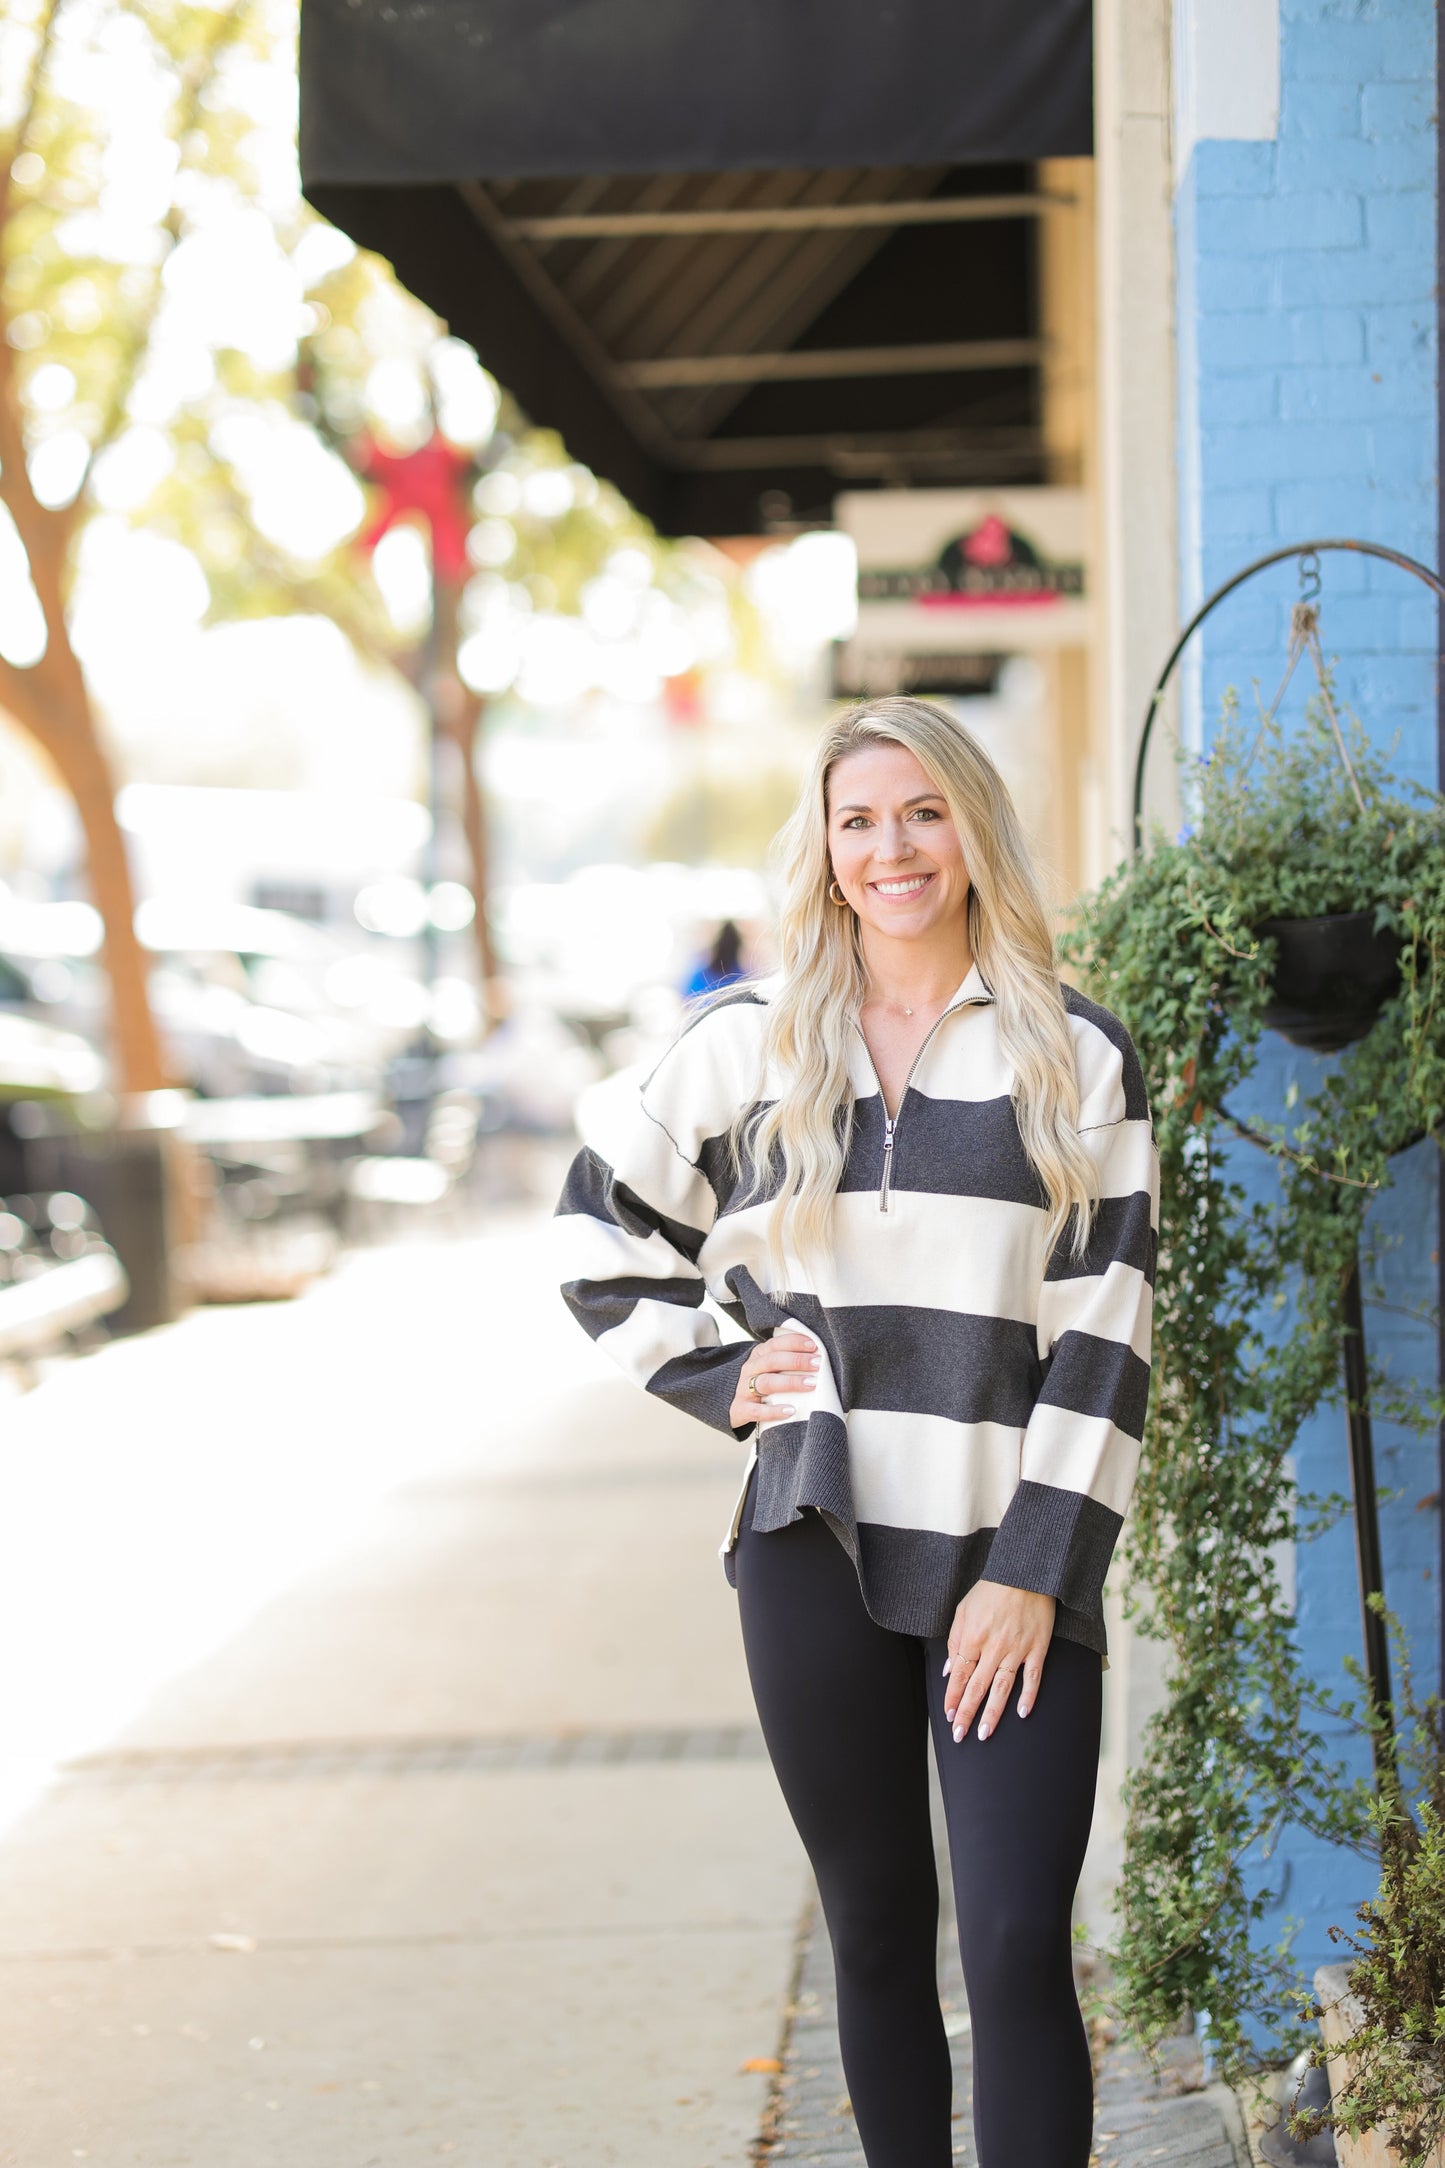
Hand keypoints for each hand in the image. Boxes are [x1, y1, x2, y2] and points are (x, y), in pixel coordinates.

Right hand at [727, 1331, 820, 1430]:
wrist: (729, 1404)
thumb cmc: (760, 1383)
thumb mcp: (769, 1368)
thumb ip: (787, 1361)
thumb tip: (820, 1357)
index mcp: (758, 1355)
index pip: (776, 1344)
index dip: (794, 1342)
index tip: (814, 1345)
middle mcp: (750, 1369)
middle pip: (773, 1361)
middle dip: (797, 1361)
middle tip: (818, 1364)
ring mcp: (744, 1389)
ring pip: (766, 1383)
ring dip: (790, 1382)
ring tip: (811, 1384)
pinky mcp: (741, 1409)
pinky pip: (757, 1411)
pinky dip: (774, 1411)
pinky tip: (791, 1410)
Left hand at [942, 1578, 1055, 1741]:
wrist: (1024, 1573)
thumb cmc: (991, 1591)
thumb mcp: (963, 1610)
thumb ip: (954, 1641)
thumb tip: (948, 1670)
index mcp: (972, 1637)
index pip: (958, 1675)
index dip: (953, 1697)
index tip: (949, 1716)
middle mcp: (993, 1647)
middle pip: (977, 1687)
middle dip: (966, 1714)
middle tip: (960, 1736)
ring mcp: (1017, 1649)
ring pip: (1002, 1688)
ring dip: (992, 1713)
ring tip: (984, 1733)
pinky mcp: (1037, 1648)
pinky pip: (1033, 1677)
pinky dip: (1028, 1696)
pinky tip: (1022, 1713)